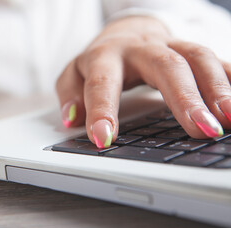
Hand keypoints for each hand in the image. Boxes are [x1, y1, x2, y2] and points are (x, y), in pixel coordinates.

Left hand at [56, 16, 230, 147]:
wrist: (126, 31)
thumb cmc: (99, 59)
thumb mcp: (74, 73)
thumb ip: (69, 93)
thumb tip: (72, 118)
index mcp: (106, 55)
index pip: (102, 83)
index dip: (102, 110)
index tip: (104, 139)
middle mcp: (140, 48)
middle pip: (165, 66)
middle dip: (184, 99)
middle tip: (200, 130)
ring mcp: (170, 45)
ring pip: (197, 58)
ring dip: (217, 89)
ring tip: (229, 120)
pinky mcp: (189, 49)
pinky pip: (215, 59)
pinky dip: (230, 79)